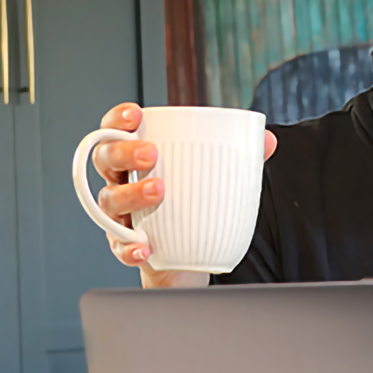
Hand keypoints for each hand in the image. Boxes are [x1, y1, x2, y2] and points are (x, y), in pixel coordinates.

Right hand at [93, 102, 277, 287]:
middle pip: (105, 159)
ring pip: (109, 200)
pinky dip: (129, 247)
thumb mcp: (212, 179)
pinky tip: (145, 246)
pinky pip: (118, 247)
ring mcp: (119, 215)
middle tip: (151, 154)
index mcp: (136, 159)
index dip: (117, 119)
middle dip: (123, 152)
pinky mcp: (125, 247)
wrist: (189, 258)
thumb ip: (237, 158)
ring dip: (131, 194)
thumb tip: (267, 140)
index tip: (135, 114)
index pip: (116, 131)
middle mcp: (120, 183)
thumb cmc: (193, 207)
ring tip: (159, 191)